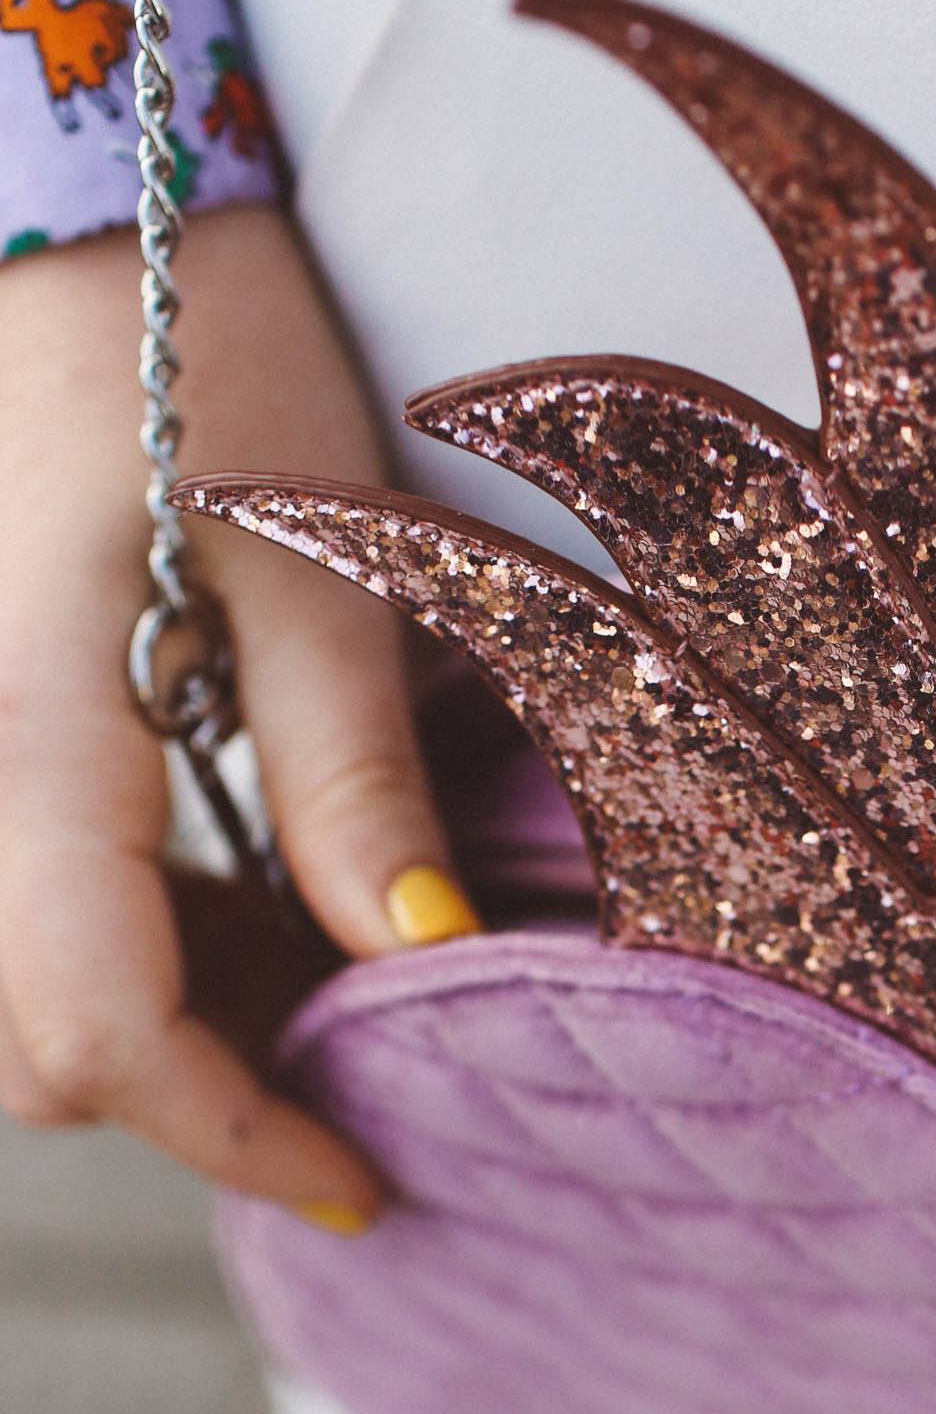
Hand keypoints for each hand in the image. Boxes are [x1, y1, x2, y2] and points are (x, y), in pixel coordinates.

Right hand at [0, 206, 474, 1225]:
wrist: (58, 237)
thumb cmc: (201, 354)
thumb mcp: (321, 562)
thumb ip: (352, 776)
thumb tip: (416, 957)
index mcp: (26, 738)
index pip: (97, 1027)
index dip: (230, 1131)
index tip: (355, 1176)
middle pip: (24, 1050)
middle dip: (187, 1091)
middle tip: (344, 1055)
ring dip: (143, 1030)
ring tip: (297, 962)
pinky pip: (4, 917)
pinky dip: (102, 954)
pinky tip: (220, 900)